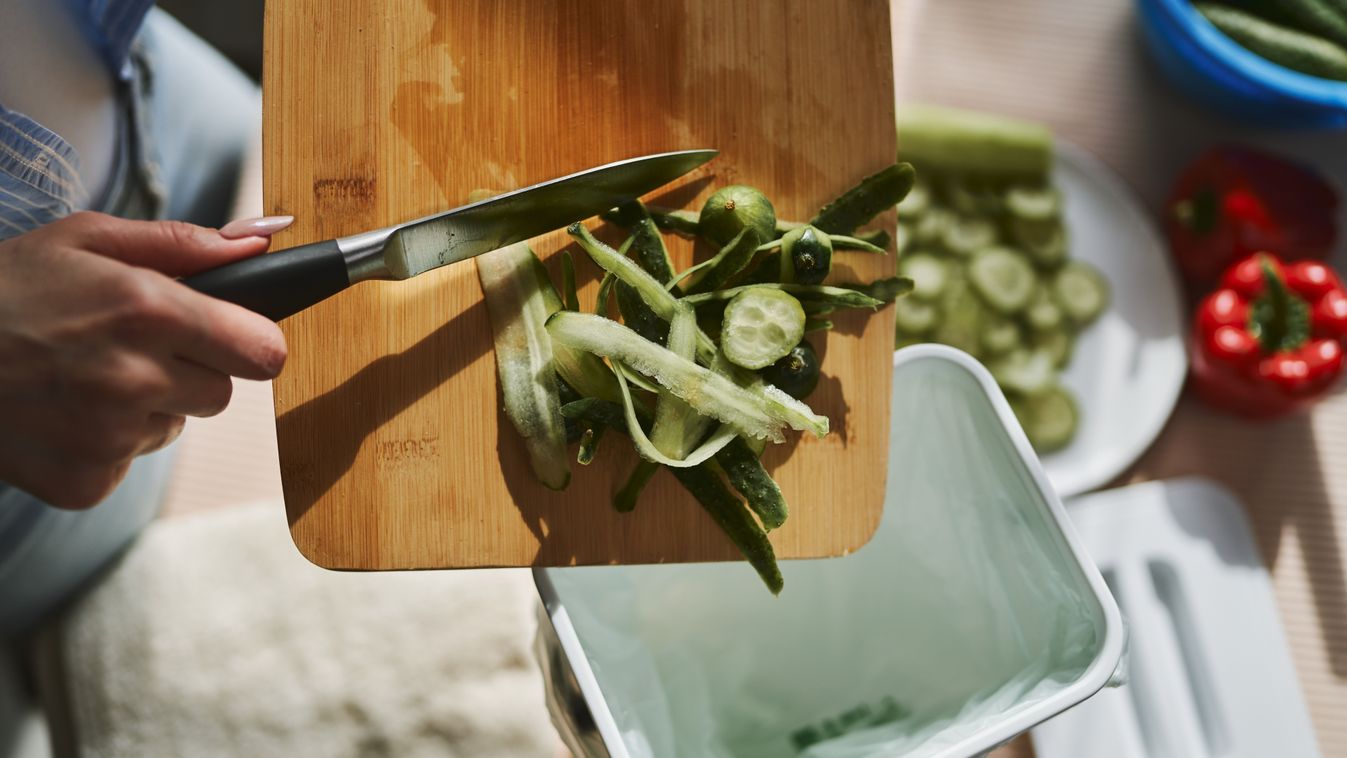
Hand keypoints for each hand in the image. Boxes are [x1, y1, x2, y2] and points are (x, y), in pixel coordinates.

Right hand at [0, 211, 292, 508]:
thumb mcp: (86, 240)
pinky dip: (109, 442)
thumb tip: (265, 242)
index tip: (231, 336)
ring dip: (149, 405)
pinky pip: (132, 460)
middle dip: (193, 371)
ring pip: (176, 426)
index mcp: (147, 311)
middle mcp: (135, 379)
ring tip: (87, 376)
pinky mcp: (89, 480)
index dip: (250, 342)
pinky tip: (66, 412)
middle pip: (223, 393)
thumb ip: (185, 244)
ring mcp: (110, 437)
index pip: (264, 351)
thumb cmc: (8, 289)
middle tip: (132, 348)